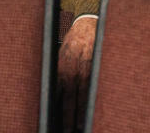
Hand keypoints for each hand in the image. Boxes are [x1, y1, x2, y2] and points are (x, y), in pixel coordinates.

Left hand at [57, 16, 96, 131]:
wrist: (86, 27)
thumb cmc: (71, 44)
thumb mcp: (59, 57)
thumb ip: (57, 75)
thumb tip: (53, 94)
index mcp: (60, 70)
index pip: (56, 96)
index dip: (57, 111)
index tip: (54, 123)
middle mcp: (71, 72)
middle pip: (70, 101)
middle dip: (69, 118)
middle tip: (68, 131)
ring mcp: (85, 71)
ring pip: (83, 97)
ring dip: (82, 113)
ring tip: (80, 127)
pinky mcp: (96, 69)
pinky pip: (93, 88)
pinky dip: (92, 100)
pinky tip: (92, 110)